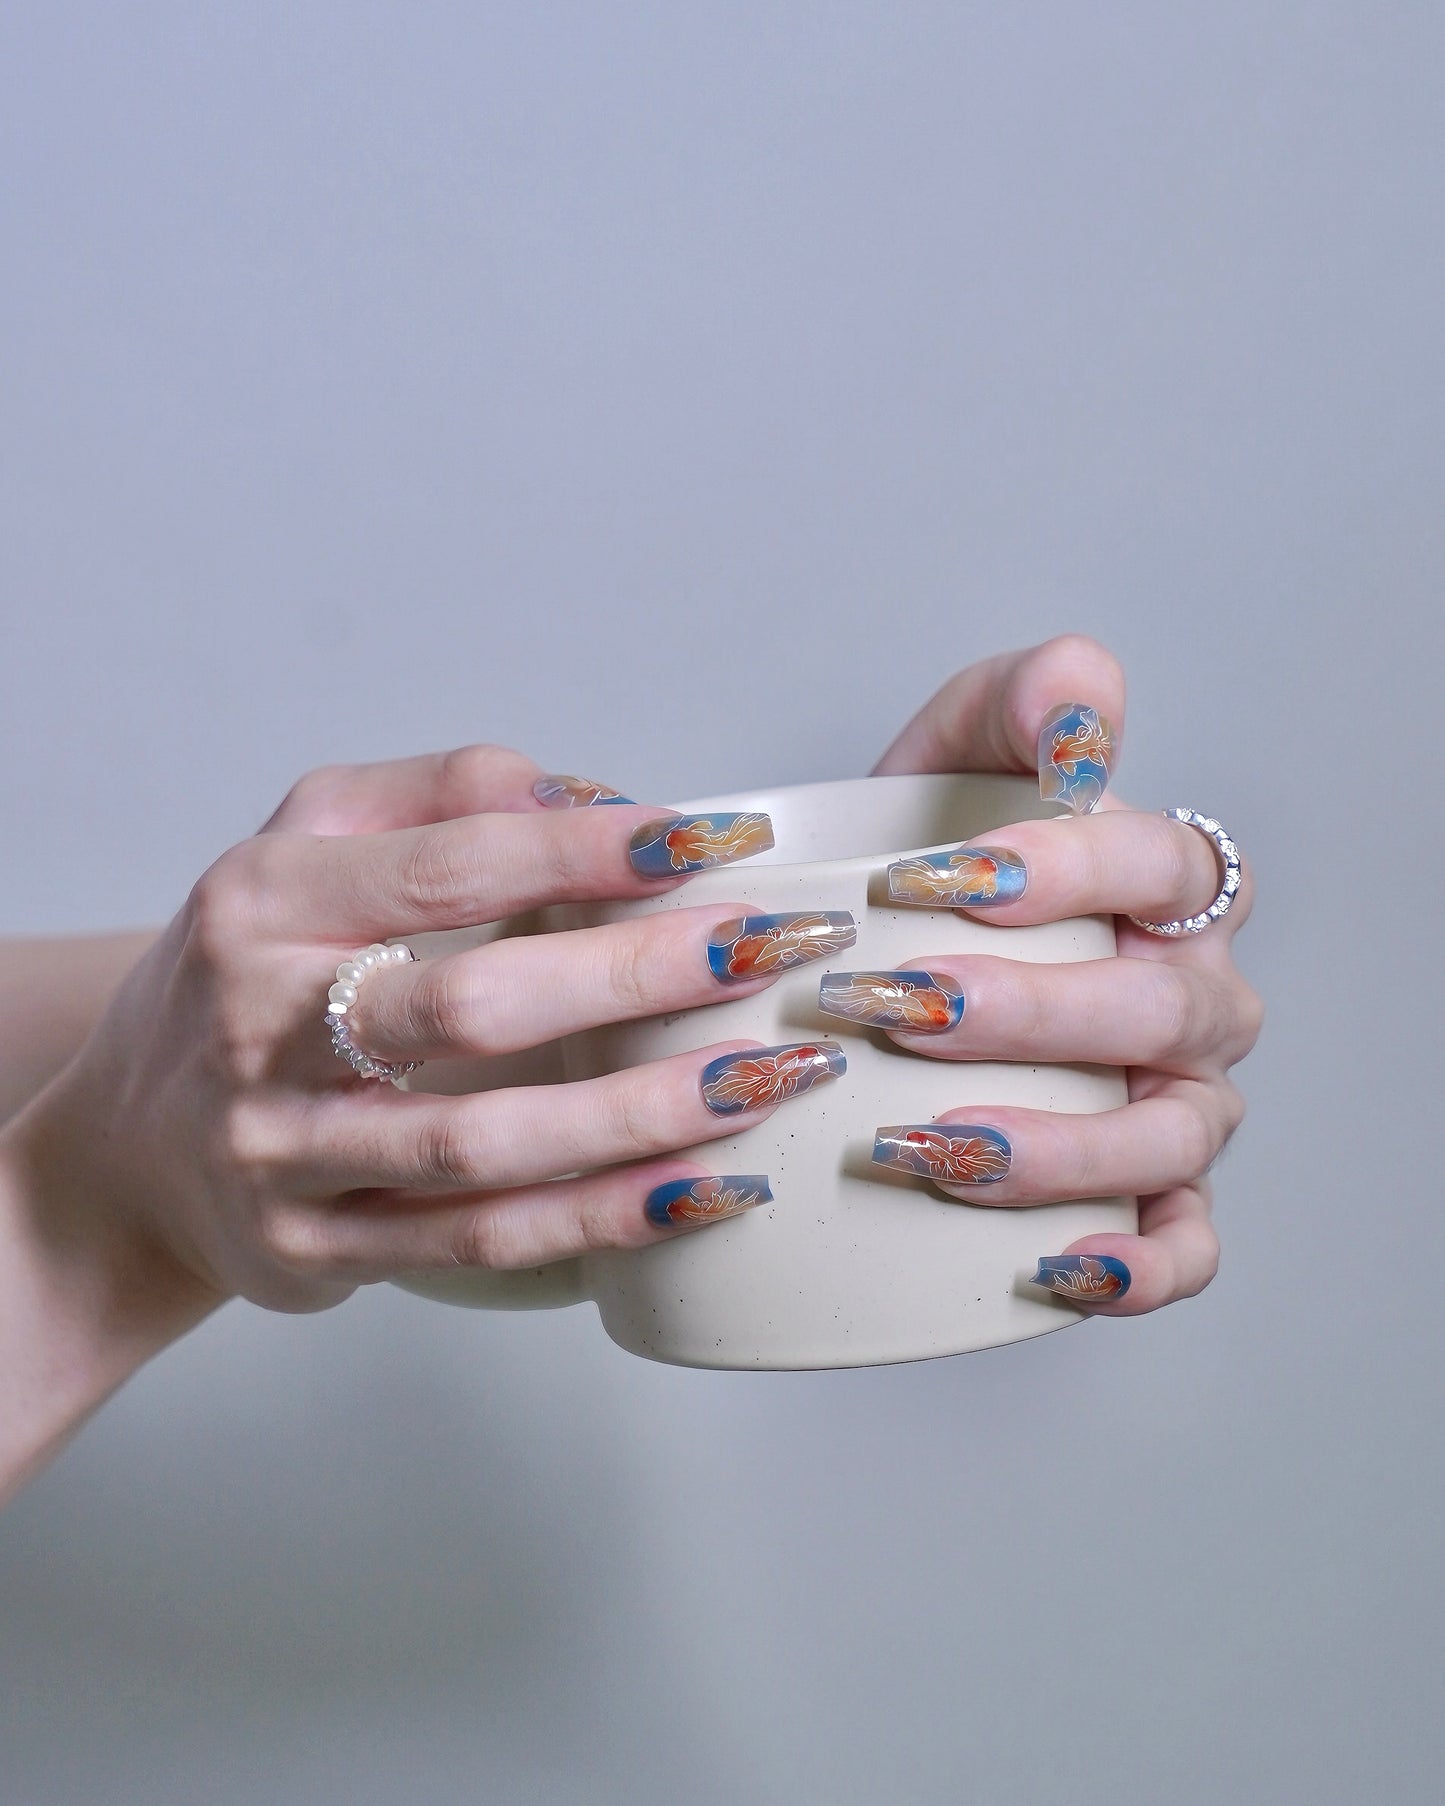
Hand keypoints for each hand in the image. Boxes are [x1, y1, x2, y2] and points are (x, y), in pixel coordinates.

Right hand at [6, 748, 853, 1324]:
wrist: (129, 1145)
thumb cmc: (258, 971)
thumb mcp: (310, 845)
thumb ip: (444, 796)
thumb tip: (600, 798)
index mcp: (264, 899)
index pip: (447, 862)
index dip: (587, 850)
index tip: (709, 840)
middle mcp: (256, 1026)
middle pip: (470, 1005)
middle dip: (635, 977)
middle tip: (762, 952)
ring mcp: (281, 1151)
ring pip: (482, 1142)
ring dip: (640, 1114)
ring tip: (763, 1079)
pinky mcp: (314, 1252)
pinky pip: (479, 1238)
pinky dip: (600, 1217)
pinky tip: (703, 1190)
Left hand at [863, 634, 1261, 1314]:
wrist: (897, 956)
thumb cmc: (935, 862)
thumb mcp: (957, 756)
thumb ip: (1019, 702)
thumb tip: (1079, 711)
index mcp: (1163, 884)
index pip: (1158, 863)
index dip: (1068, 867)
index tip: (941, 878)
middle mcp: (1192, 993)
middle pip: (1161, 1006)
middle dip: (1035, 1012)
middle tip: (905, 1011)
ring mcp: (1182, 1100)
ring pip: (1174, 1135)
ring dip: (1065, 1149)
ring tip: (940, 1147)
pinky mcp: (1157, 1198)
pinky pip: (1187, 1247)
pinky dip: (1138, 1268)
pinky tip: (1053, 1269)